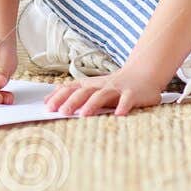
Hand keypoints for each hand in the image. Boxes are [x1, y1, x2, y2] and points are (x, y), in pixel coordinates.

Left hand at [45, 65, 166, 116]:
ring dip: (92, 104)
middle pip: (84, 91)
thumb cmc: (113, 85)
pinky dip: (123, 107)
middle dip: (72, 101)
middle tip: (61, 112)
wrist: (143, 74)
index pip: (71, 88)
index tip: (47, 107)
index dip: (59, 97)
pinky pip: (127, 100)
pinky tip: (119, 115)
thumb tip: (50, 97)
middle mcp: (101, 85)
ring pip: (102, 95)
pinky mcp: (133, 94)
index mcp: (90, 84)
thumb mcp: (92, 86)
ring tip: (84, 115)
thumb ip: (73, 91)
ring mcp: (117, 89)